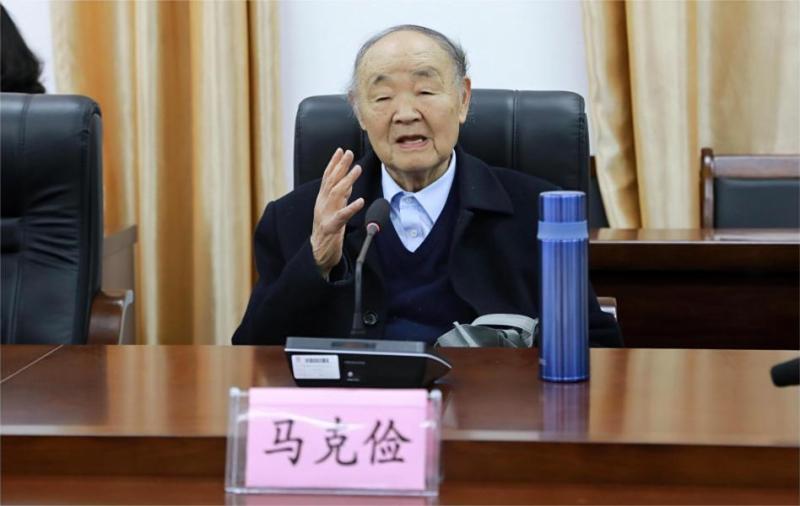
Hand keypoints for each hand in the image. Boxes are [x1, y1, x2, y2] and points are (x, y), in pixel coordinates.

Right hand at [310, 148, 363, 276]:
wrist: (318, 254)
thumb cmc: (328, 231)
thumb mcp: (335, 210)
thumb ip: (341, 197)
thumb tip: (349, 183)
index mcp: (323, 200)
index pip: (327, 177)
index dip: (334, 163)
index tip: (341, 150)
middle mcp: (322, 204)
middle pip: (331, 182)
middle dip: (340, 166)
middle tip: (349, 153)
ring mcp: (325, 215)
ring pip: (336, 194)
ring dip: (347, 181)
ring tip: (357, 169)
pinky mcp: (331, 227)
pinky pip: (342, 216)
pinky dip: (351, 207)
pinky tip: (360, 201)